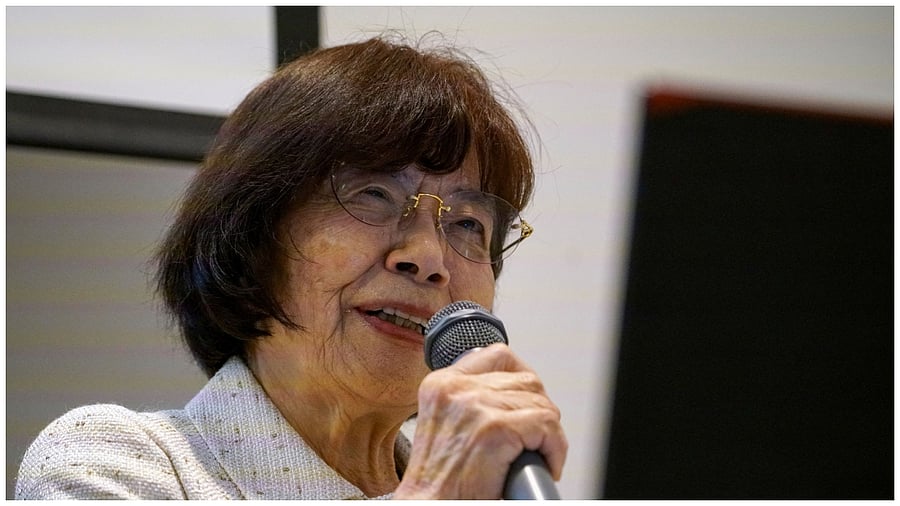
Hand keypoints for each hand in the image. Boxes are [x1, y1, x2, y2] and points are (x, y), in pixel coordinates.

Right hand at [394, 343, 566, 498]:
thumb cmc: (439, 480)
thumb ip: (470, 399)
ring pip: (541, 404)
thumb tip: (512, 392)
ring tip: (536, 454)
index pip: (498, 356)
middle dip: (538, 410)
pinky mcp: (495, 429)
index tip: (528, 400)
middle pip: (526, 380)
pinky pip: (547, 426)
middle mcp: (456, 389)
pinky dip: (555, 449)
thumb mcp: (444, 423)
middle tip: (533, 438)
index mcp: (441, 384)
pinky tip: (544, 464)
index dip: (522, 378)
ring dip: (548, 434)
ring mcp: (475, 406)